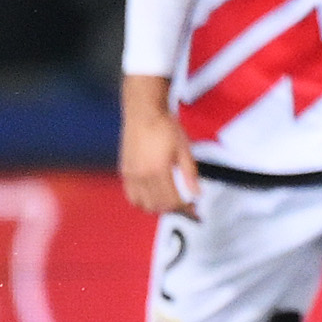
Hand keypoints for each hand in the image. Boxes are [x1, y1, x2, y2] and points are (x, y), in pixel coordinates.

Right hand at [118, 79, 198, 216]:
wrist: (144, 112)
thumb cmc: (164, 127)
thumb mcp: (184, 149)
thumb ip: (190, 174)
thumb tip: (197, 193)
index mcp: (158, 170)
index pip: (172, 201)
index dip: (185, 208)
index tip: (194, 207)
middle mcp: (142, 176)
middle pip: (158, 206)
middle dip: (174, 209)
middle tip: (186, 206)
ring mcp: (131, 174)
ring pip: (143, 204)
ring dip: (158, 208)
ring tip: (170, 202)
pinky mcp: (125, 171)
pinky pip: (132, 196)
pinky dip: (142, 202)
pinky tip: (153, 197)